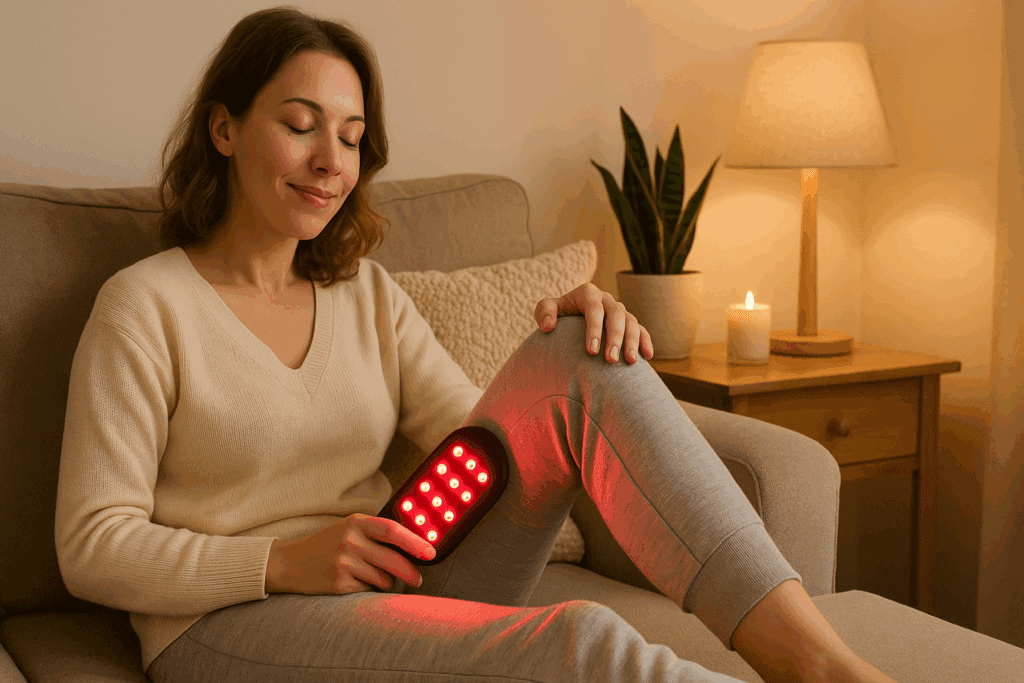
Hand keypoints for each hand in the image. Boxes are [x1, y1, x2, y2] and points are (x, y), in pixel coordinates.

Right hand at [265, 513, 435, 594]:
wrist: (290, 562)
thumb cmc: (328, 544)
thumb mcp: (350, 528)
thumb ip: (377, 533)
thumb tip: (415, 547)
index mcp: (357, 522)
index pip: (392, 531)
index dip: (415, 542)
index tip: (431, 553)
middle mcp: (350, 541)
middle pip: (393, 561)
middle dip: (410, 573)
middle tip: (418, 579)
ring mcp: (343, 563)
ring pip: (383, 580)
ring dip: (385, 583)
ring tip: (370, 576)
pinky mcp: (338, 584)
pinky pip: (367, 591)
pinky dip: (367, 590)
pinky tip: (353, 582)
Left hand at [534, 283, 653, 363]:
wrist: (570, 319)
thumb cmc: (558, 315)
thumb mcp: (546, 309)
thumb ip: (544, 312)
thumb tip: (547, 326)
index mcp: (588, 293)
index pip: (594, 309)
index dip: (594, 329)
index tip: (591, 351)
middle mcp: (606, 299)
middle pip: (616, 315)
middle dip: (615, 338)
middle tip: (610, 360)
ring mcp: (620, 310)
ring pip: (631, 322)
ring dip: (632, 341)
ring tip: (630, 362)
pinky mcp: (629, 322)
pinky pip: (641, 329)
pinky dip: (646, 341)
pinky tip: (647, 356)